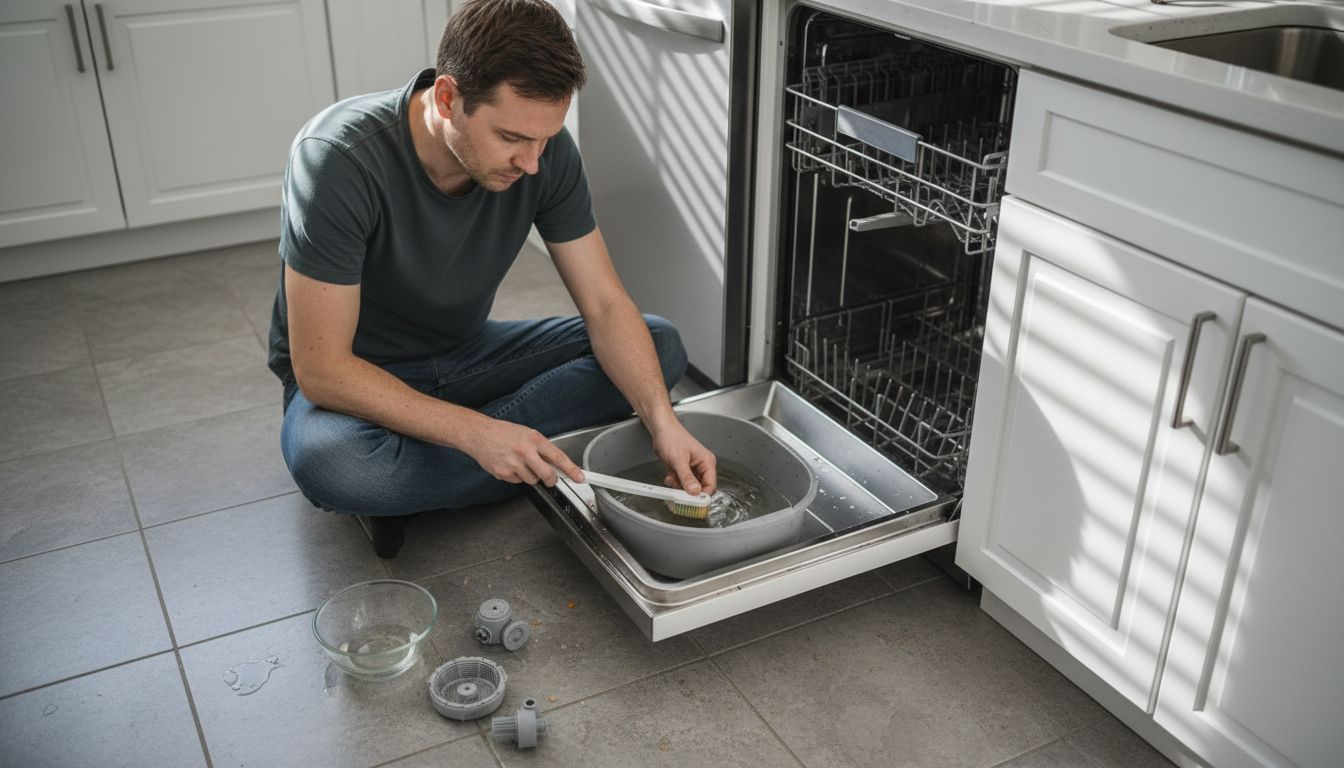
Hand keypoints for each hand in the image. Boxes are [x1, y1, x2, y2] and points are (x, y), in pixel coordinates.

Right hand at [464, 417, 582, 486]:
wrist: (479, 434)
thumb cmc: (504, 433)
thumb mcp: (528, 434)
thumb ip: (543, 449)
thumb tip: (558, 464)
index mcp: (534, 439)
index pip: (558, 457)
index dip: (571, 469)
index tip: (579, 477)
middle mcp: (525, 451)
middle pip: (547, 475)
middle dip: (551, 479)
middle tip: (550, 478)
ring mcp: (513, 464)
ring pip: (533, 480)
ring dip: (530, 475)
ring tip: (520, 463)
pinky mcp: (503, 474)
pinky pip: (518, 482)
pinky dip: (517, 476)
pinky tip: (510, 465)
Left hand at [651, 418, 716, 495]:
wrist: (661, 429)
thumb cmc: (672, 437)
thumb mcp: (678, 459)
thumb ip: (686, 477)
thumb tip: (694, 492)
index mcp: (707, 462)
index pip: (711, 485)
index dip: (702, 496)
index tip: (693, 504)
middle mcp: (702, 466)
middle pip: (700, 489)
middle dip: (688, 492)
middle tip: (678, 494)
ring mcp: (693, 468)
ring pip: (690, 487)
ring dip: (679, 487)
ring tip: (672, 479)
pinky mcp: (684, 470)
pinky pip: (682, 483)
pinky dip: (675, 483)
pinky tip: (670, 476)